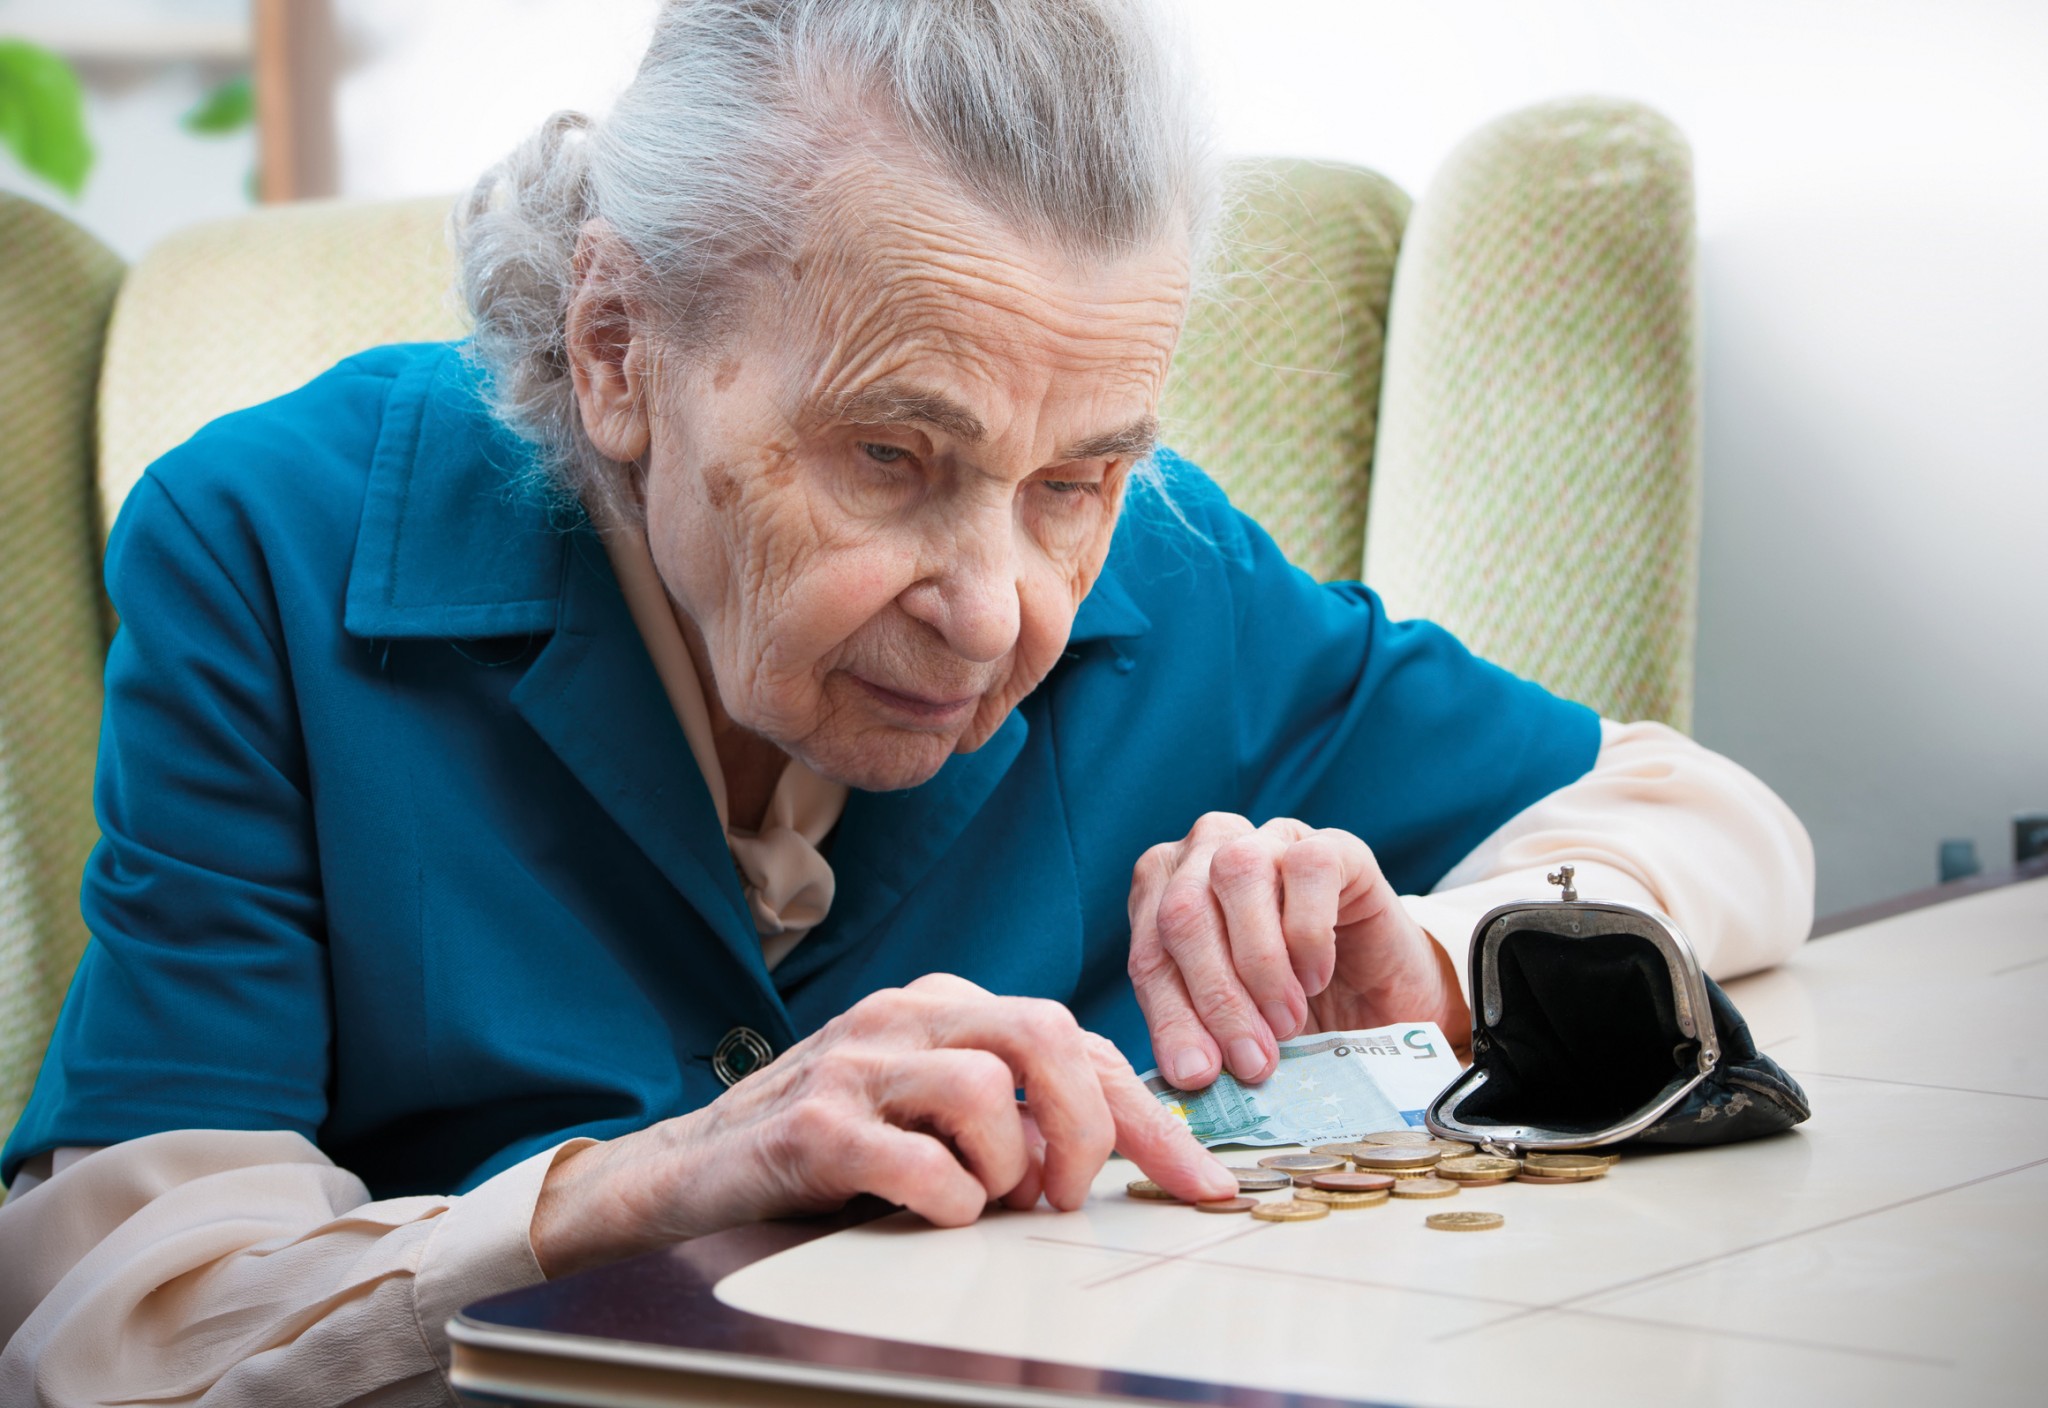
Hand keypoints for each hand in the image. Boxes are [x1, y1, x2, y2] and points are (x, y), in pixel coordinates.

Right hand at [531, 974, 1236, 1276]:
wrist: (688, 1171)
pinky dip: (949, 1200)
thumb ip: (1009, 1110)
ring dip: (1011, 1166)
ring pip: (986, 1087)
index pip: (1072, 1037)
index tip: (1202, 1182)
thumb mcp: (926, 1112)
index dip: (1148, 1113)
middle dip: (1092, 1125)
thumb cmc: (825, 1148)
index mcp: (942, 1007)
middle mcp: (903, 1016)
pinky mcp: (813, 1125)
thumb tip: (1111, 1151)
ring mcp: (855, 1063)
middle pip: (1043, 1033)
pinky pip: (918, 1160)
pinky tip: (933, 1213)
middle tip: (1075, 1195)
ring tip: (989, 1201)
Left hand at [1127, 813, 1471, 1089]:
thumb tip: (1188, 1073)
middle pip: (1183, 910)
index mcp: (1163, 895)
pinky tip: (1317, 978)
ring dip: (1259, 962)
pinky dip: (1308, 932)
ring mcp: (1269, 840)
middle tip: (1252, 1061)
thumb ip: (1202, 1036)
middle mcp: (1206, 853)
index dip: (1169, 1017)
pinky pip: (1308, 867)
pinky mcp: (1332, 845)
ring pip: (1236, 872)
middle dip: (1215, 996)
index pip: (1148, 952)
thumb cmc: (1292, 1013)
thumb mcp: (1234, 1030)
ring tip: (1287, 1023)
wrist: (1379, 1002)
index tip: (1197, 1075)